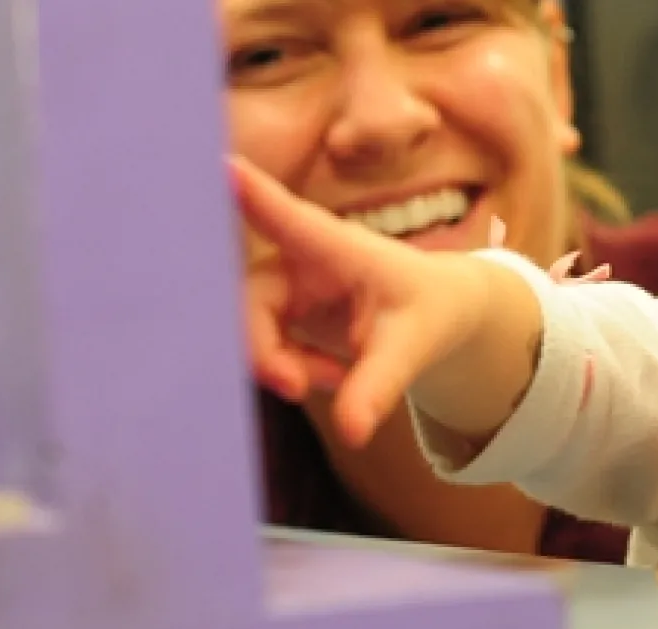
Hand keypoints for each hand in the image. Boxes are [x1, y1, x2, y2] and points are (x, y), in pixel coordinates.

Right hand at [234, 156, 489, 443]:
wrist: (439, 312)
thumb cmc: (429, 310)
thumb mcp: (413, 347)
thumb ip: (379, 386)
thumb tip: (352, 435)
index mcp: (337, 246)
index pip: (286, 218)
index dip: (250, 196)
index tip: (219, 165)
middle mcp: (302, 256)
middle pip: (250, 299)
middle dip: (264, 349)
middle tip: (294, 387)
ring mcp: (288, 282)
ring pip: (252, 327)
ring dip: (282, 363)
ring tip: (335, 380)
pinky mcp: (283, 308)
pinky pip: (265, 345)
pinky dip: (292, 369)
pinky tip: (331, 376)